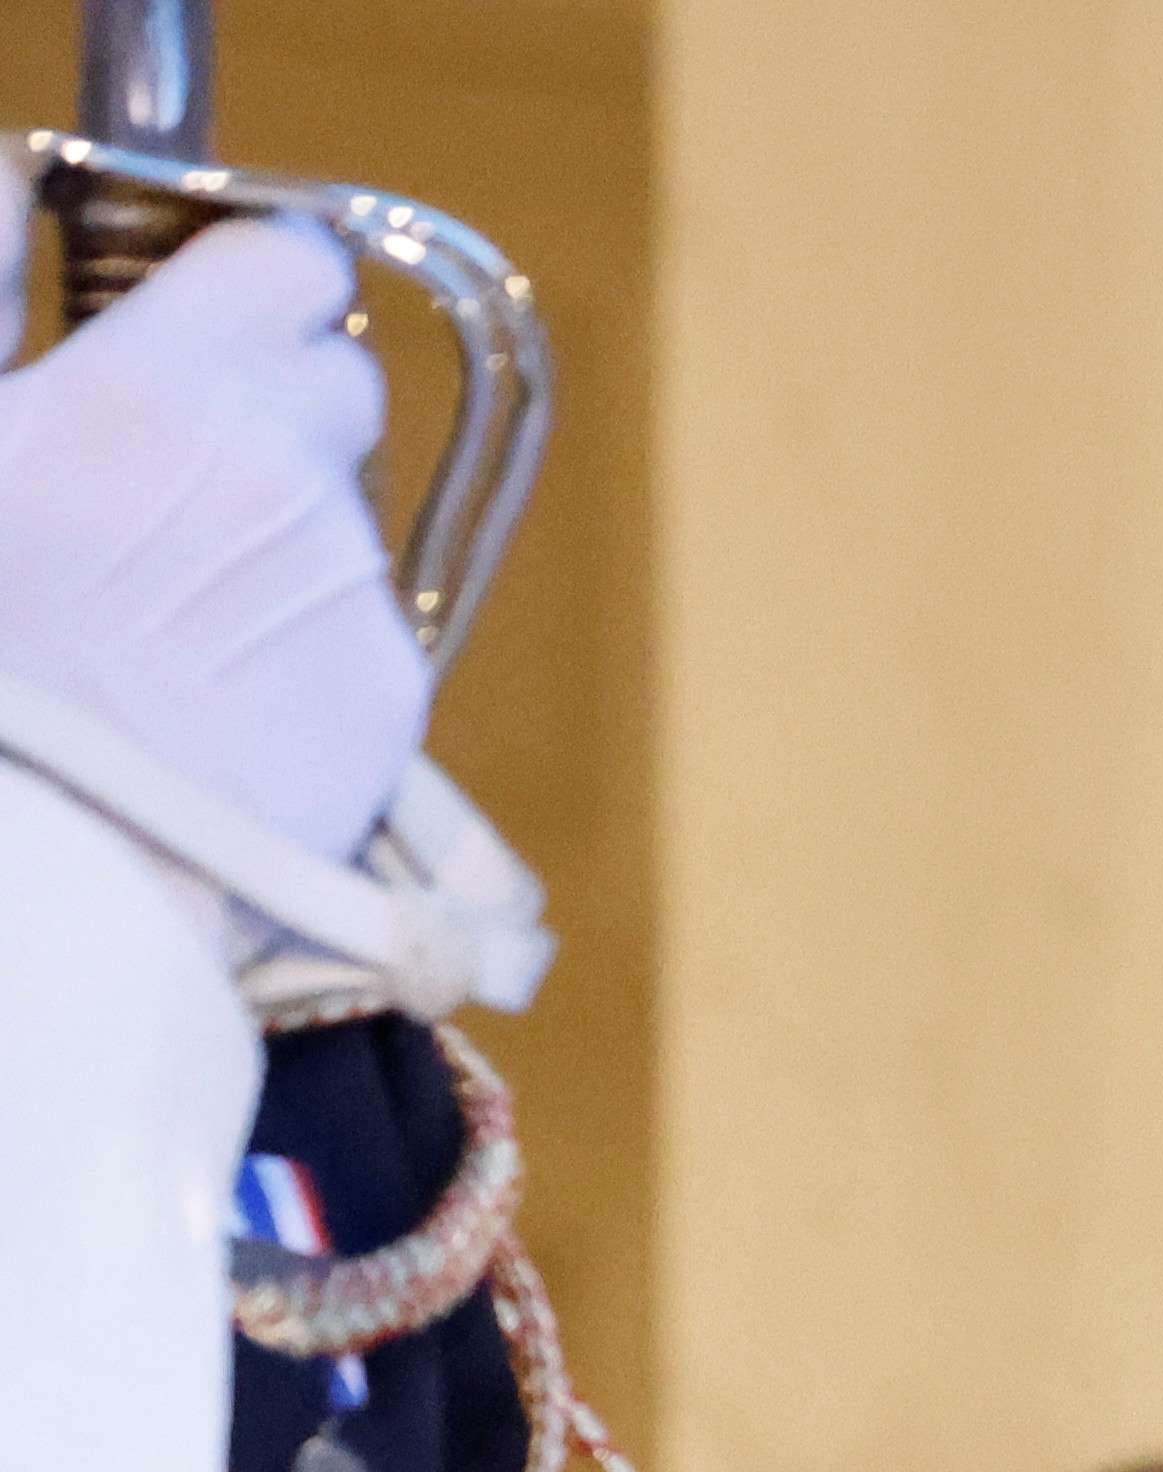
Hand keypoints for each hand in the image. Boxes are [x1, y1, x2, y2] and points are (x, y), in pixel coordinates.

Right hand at [0, 219, 425, 894]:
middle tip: (168, 477)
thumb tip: (19, 185)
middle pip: (337, 382)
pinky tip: (208, 696)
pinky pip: (359, 631)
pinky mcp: (384, 697)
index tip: (216, 310)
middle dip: (273, 407)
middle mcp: (281, 472)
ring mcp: (343, 586)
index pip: (291, 262)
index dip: (259, 279)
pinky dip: (301, 646)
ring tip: (161, 614)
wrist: (40, 853)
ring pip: (341, 515)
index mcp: (162, 386)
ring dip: (275, 536)